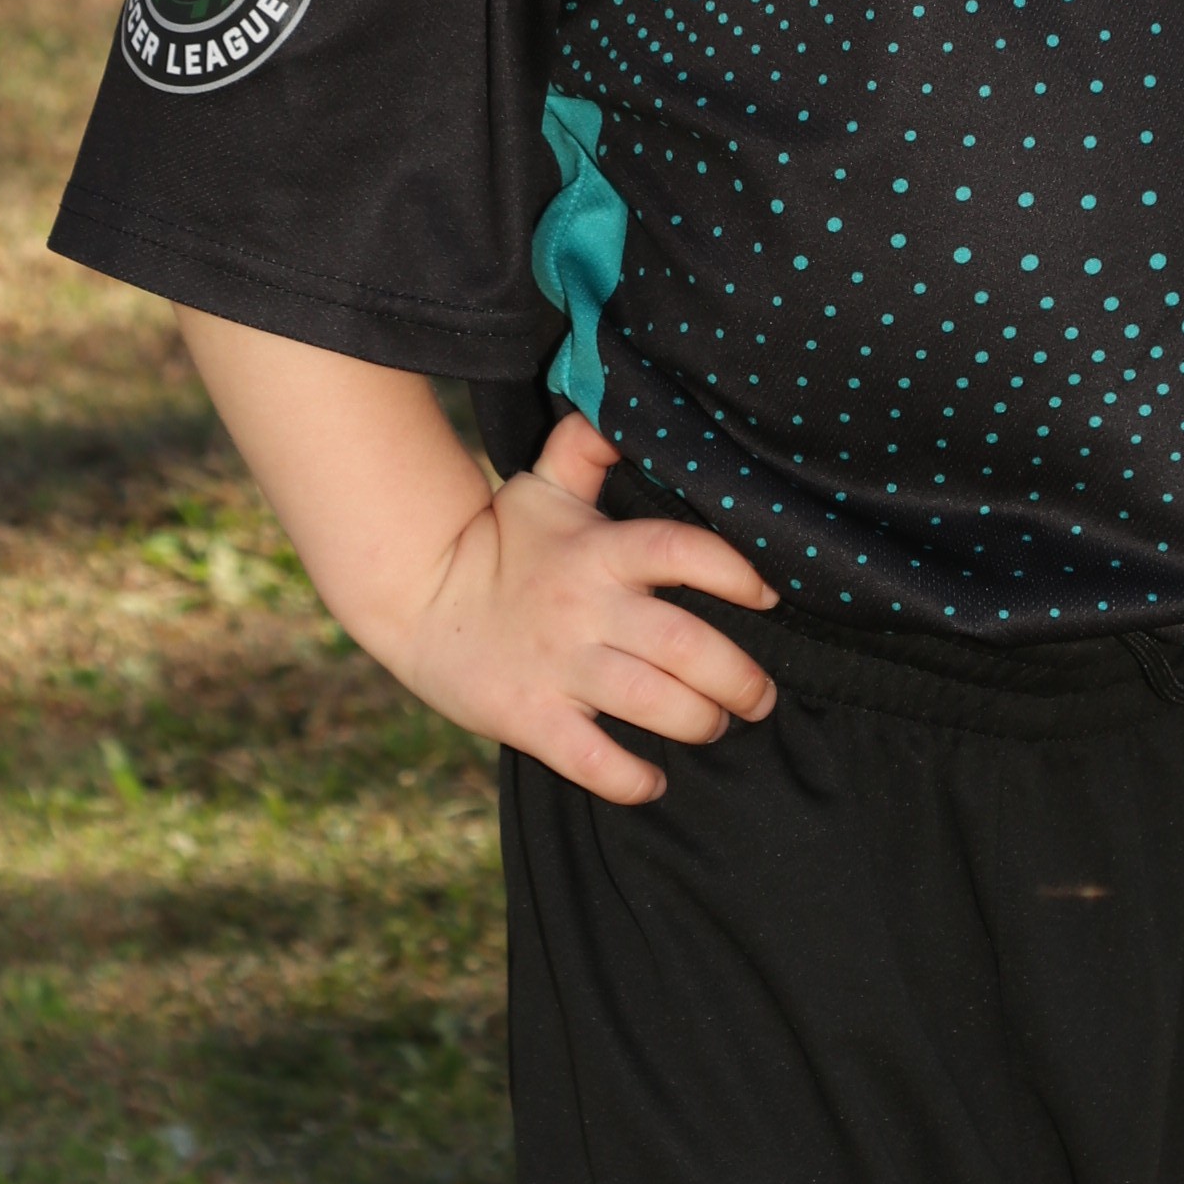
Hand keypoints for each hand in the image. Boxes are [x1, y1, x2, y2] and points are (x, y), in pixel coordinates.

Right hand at [390, 408, 776, 806]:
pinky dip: (630, 779)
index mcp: (597, 551)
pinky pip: (590, 760)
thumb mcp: (543, 485)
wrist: (414, 598)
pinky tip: (653, 781)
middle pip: (683, 645)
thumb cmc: (498, 542)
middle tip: (761, 696)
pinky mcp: (528, 718)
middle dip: (738, 677)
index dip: (732, 570)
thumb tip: (621, 402)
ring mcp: (558, 667)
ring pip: (651, 703)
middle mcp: (586, 609)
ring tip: (718, 725)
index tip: (768, 594)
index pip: (679, 551)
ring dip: (700, 722)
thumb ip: (589, 447)